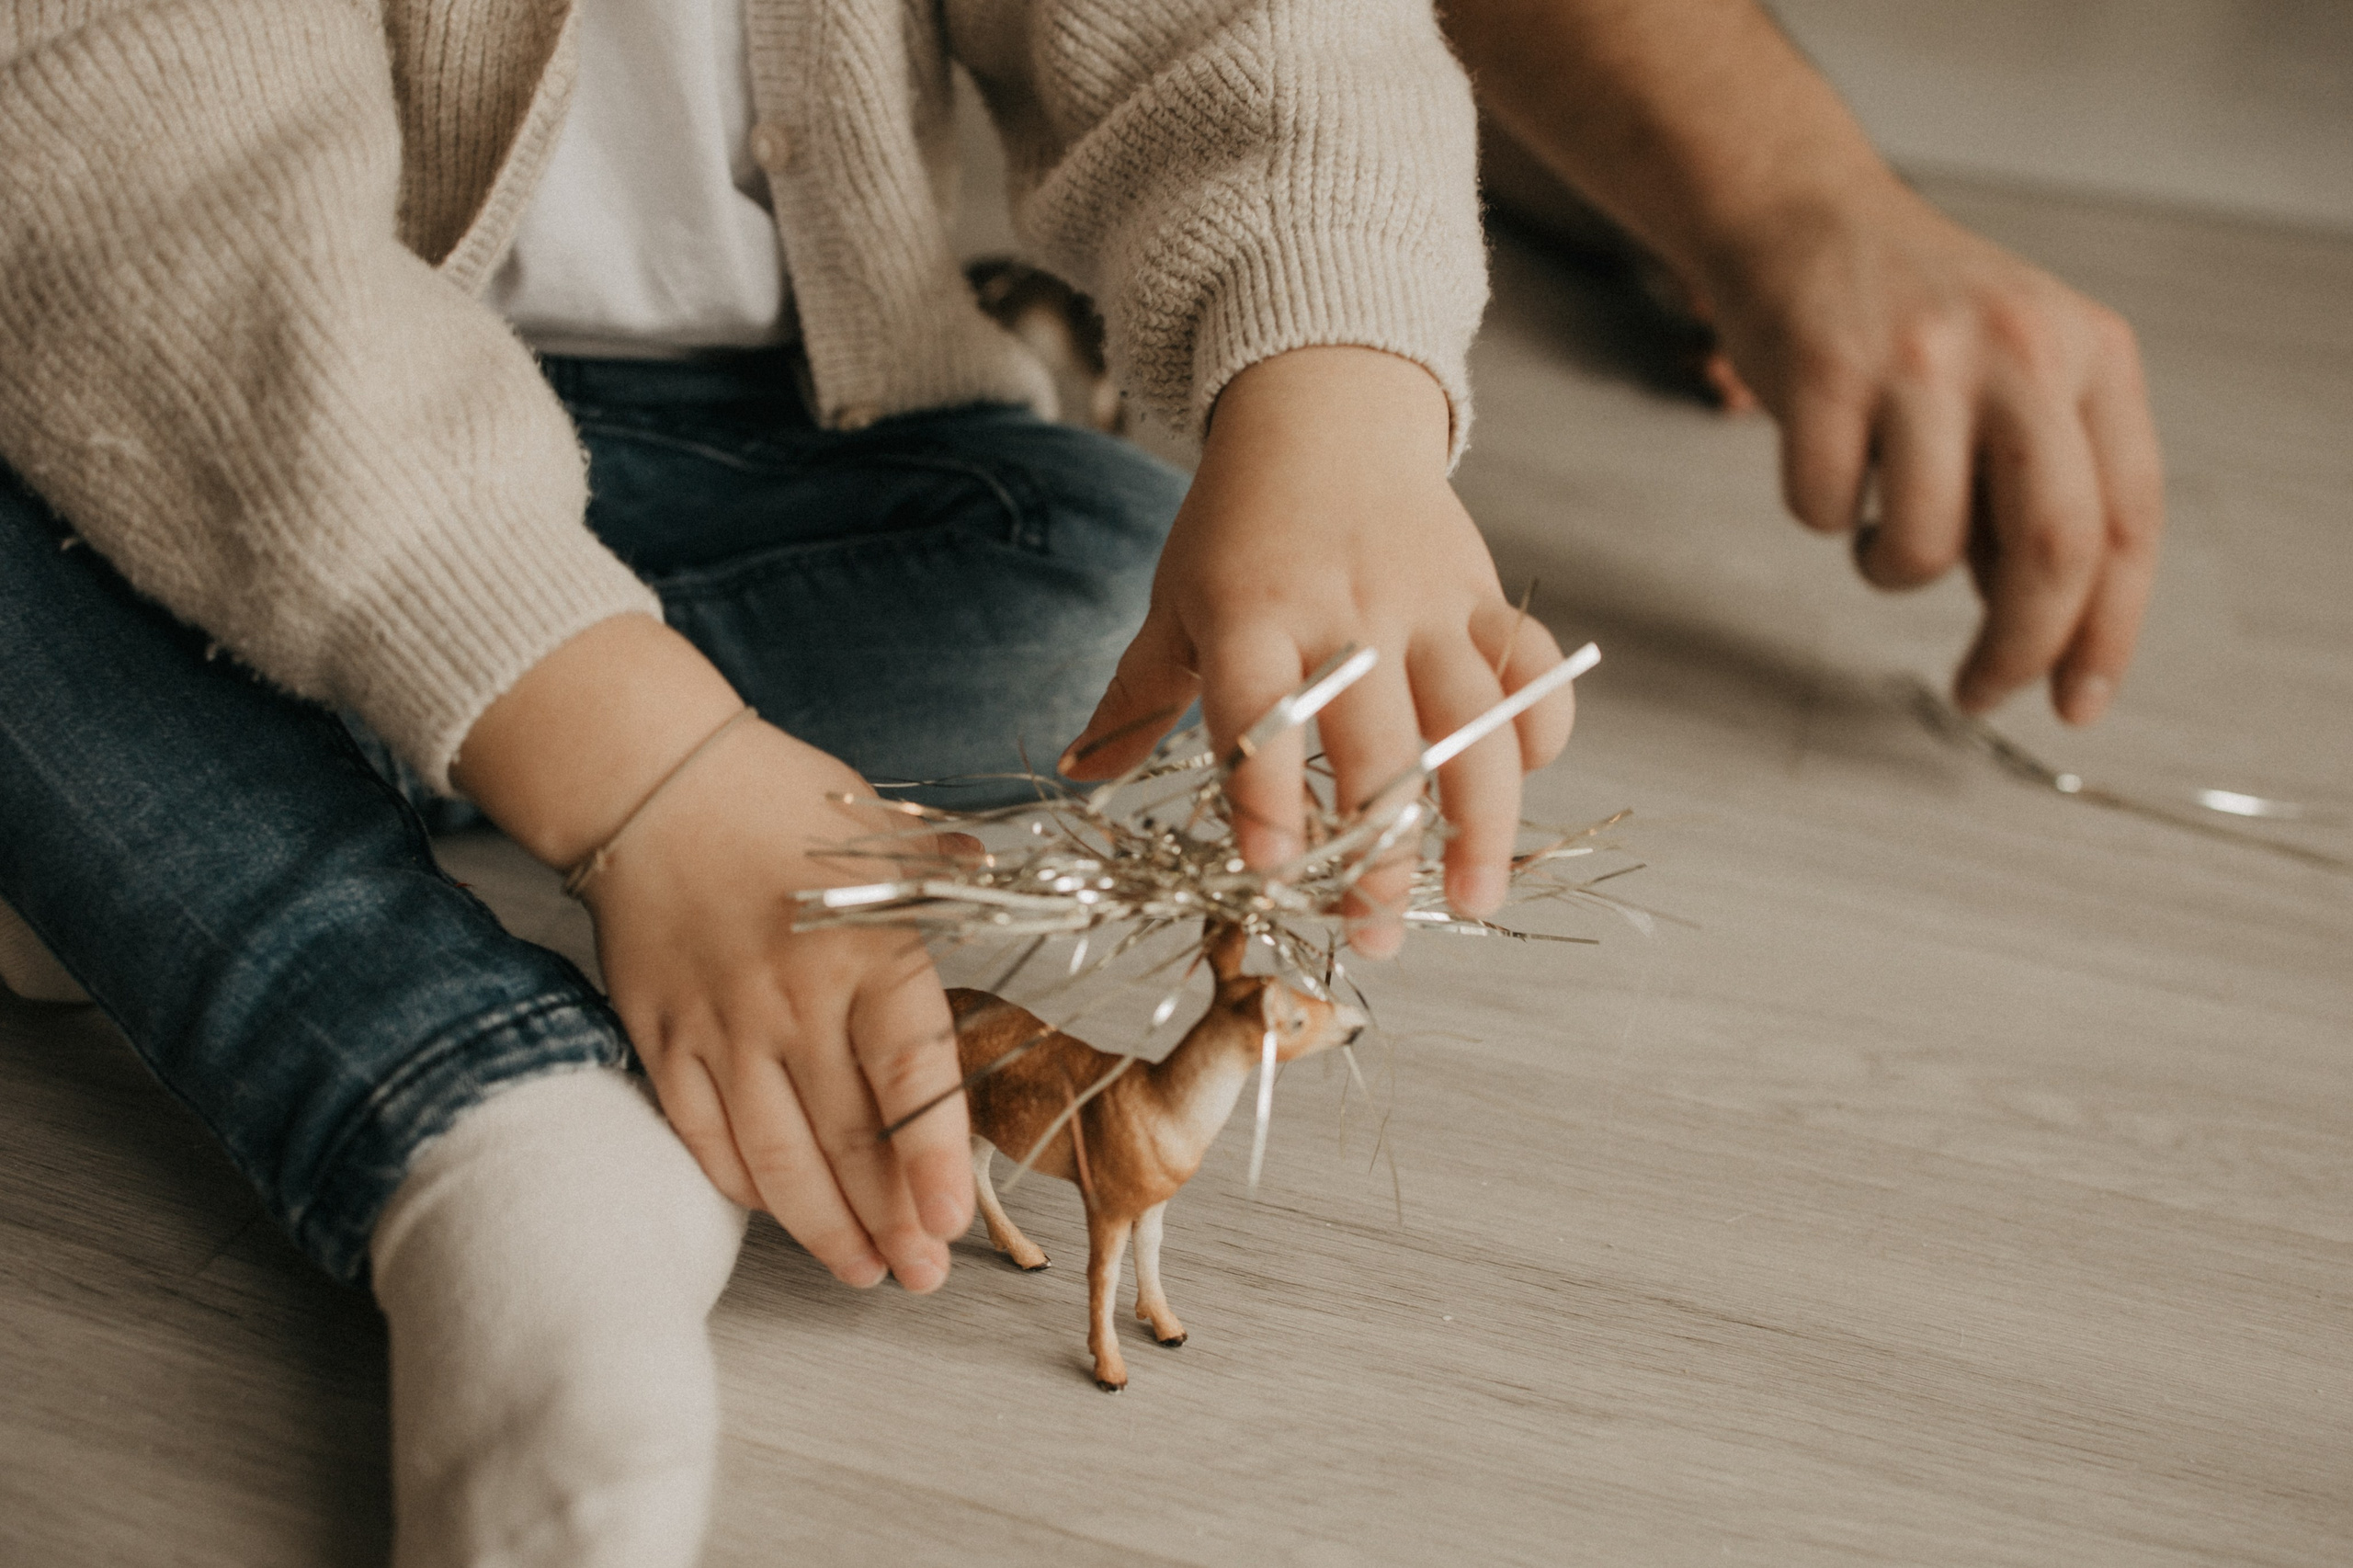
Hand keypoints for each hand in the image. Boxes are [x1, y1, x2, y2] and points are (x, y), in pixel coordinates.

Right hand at [455, 617, 974, 1290]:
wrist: (650, 779)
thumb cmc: (777, 802)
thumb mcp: (879, 830)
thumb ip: (945, 871)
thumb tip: (1002, 878)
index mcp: (866, 949)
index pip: (908, 1074)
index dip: (933, 1157)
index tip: (951, 1220)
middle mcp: (793, 999)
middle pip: (848, 1137)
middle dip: (891, 1222)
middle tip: (923, 1276)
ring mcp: (721, 1026)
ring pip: (775, 1156)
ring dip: (823, 1227)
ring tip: (862, 1272)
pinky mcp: (663, 1037)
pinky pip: (705, 1135)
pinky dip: (743, 1186)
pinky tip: (780, 1214)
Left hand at [1058, 347, 1574, 954]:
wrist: (1324, 410)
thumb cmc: (1238, 524)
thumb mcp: (1174, 601)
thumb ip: (1137, 695)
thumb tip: (1078, 772)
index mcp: (1252, 612)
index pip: (1262, 710)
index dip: (1268, 792)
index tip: (1274, 870)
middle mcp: (1346, 609)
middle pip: (1377, 742)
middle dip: (1379, 849)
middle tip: (1371, 931)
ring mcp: (1425, 601)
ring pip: (1474, 719)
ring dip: (1482, 820)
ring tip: (1475, 903)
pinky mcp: (1482, 592)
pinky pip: (1532, 667)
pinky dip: (1540, 728)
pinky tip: (1520, 784)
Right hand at [1701, 178, 2164, 722]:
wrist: (1800, 215)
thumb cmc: (1909, 318)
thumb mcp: (2014, 379)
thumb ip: (2038, 491)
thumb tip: (2044, 629)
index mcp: (2093, 354)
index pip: (2128, 521)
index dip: (2108, 632)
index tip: (2076, 702)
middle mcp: (2024, 348)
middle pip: (2054, 545)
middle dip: (2017, 647)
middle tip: (1979, 688)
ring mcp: (1924, 358)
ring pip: (1927, 546)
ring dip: (1889, 569)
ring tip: (1874, 522)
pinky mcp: (1825, 369)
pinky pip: (1824, 511)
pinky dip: (1818, 514)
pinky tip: (1825, 463)